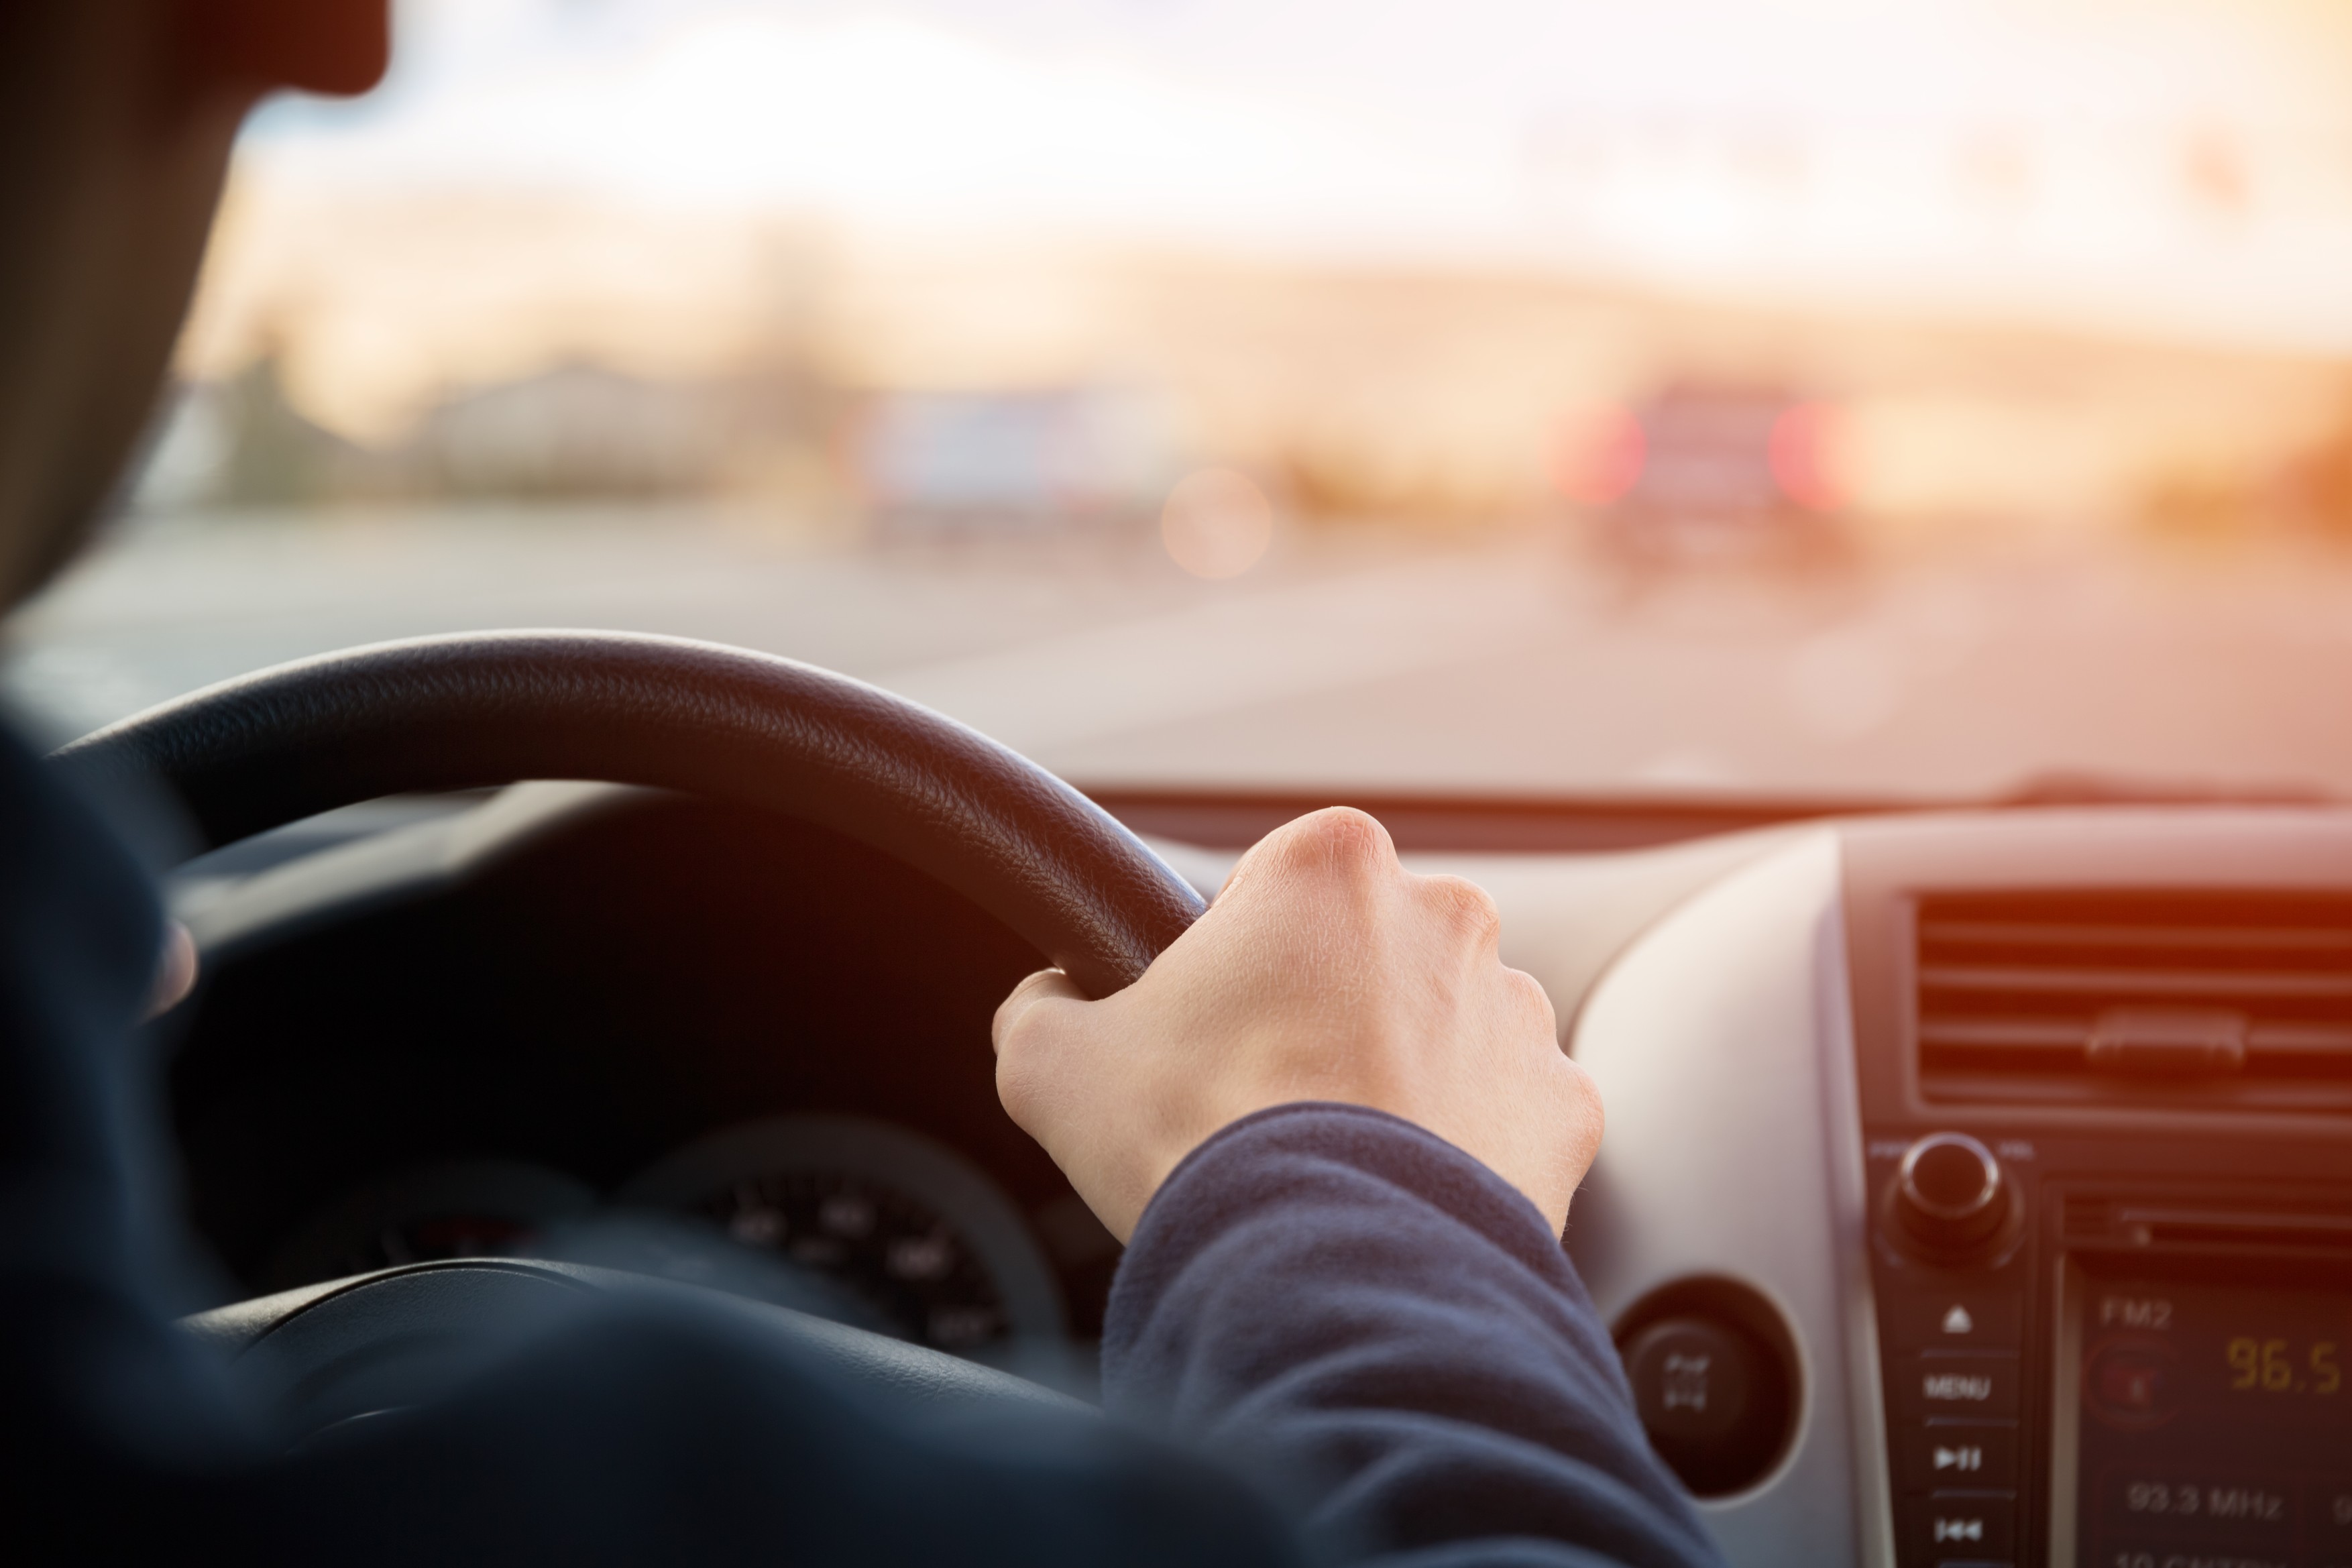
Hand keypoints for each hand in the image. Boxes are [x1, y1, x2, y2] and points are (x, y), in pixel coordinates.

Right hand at [993, 808, 1601, 1241]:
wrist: (1329, 1277)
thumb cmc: (1195, 1145)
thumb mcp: (1051, 1061)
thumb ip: (1043, 1004)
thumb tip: (1050, 1004)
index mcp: (1328, 862)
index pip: (1267, 890)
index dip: (1225, 965)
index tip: (1207, 1034)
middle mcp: (1447, 913)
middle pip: (1362, 952)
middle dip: (1322, 1012)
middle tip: (1261, 1102)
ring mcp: (1519, 1011)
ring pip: (1441, 1027)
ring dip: (1397, 1074)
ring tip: (1332, 1160)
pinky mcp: (1565, 1107)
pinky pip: (1505, 1115)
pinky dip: (1463, 1150)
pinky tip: (1398, 1196)